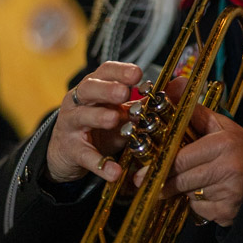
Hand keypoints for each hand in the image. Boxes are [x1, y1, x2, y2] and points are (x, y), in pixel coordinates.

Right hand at [46, 61, 142, 183]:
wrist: (66, 151)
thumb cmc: (97, 125)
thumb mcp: (119, 111)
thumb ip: (142, 102)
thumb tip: (175, 88)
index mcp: (94, 87)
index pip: (105, 71)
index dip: (120, 71)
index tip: (137, 73)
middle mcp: (79, 101)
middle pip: (90, 88)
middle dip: (107, 89)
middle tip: (123, 93)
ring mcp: (72, 124)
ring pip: (82, 116)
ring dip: (99, 117)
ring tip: (114, 119)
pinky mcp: (71, 150)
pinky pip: (85, 155)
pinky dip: (99, 163)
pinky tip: (114, 171)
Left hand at [135, 78, 242, 226]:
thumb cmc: (235, 148)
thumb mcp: (218, 125)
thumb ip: (192, 110)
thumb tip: (174, 82)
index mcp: (223, 142)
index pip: (181, 158)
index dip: (161, 164)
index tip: (143, 173)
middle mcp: (228, 166)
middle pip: (182, 178)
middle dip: (165, 182)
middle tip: (147, 183)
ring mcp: (229, 190)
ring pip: (190, 195)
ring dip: (184, 192)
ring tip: (187, 185)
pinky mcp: (228, 211)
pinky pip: (201, 210)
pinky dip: (198, 206)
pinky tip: (207, 197)